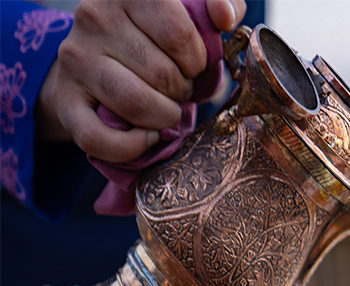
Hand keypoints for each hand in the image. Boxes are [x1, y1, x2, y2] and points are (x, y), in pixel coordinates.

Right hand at [36, 0, 245, 162]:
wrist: (93, 64)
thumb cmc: (153, 40)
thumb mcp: (189, 14)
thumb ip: (219, 5)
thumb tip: (225, 16)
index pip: (178, 33)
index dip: (196, 60)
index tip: (192, 64)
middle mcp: (94, 18)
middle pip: (162, 73)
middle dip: (182, 91)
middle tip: (177, 89)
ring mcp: (75, 59)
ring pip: (136, 103)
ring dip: (163, 117)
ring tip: (165, 109)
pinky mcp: (64, 99)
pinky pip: (101, 138)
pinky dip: (132, 147)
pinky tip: (146, 136)